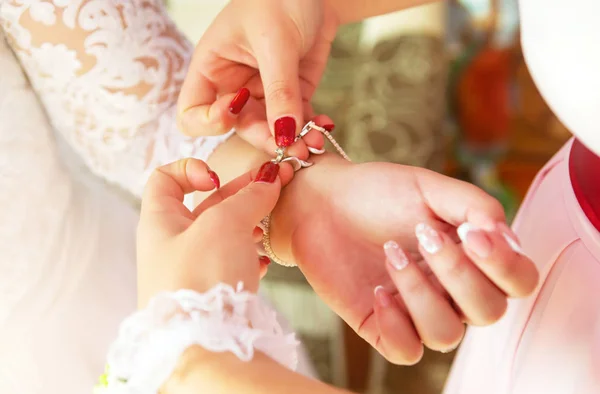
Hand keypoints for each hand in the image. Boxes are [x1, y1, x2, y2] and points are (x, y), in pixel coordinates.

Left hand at [136, 158, 283, 305]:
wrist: (202, 345)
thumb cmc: (199, 278)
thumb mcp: (224, 224)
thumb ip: (248, 197)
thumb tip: (269, 180)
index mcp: (159, 222)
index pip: (165, 179)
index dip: (191, 169)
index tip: (217, 178)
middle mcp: (171, 244)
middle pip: (205, 206)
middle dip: (239, 195)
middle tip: (272, 186)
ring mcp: (190, 269)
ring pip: (222, 235)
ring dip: (247, 226)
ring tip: (265, 228)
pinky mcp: (209, 293)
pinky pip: (230, 264)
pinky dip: (248, 257)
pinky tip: (261, 262)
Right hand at [176, 0, 338, 156]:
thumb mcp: (276, 42)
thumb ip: (279, 89)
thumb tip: (283, 135)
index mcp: (212, 68)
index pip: (192, 113)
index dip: (209, 122)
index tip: (236, 107)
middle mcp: (233, 86)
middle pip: (239, 128)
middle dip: (265, 139)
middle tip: (292, 145)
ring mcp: (263, 93)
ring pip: (269, 131)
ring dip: (291, 140)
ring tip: (313, 142)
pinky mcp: (291, 94)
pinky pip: (295, 121)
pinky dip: (308, 128)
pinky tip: (322, 127)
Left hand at [271, 155, 538, 363]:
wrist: (322, 202)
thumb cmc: (378, 192)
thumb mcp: (429, 187)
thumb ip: (474, 205)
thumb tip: (504, 236)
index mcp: (472, 258)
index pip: (518, 281)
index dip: (505, 266)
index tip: (472, 235)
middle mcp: (451, 291)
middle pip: (488, 312)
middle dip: (458, 274)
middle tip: (423, 235)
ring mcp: (417, 311)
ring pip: (447, 335)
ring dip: (421, 295)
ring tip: (390, 255)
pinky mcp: (381, 326)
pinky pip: (407, 352)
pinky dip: (396, 325)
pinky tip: (377, 291)